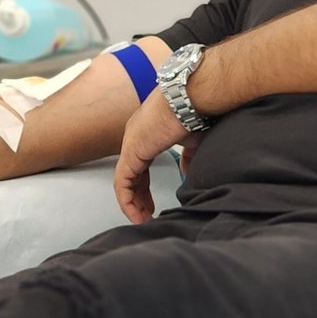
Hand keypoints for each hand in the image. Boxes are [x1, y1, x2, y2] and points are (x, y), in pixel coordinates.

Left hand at [113, 93, 198, 222]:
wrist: (191, 97)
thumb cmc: (194, 112)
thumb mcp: (193, 141)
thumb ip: (187, 158)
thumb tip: (187, 173)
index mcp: (147, 134)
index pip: (140, 165)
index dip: (145, 187)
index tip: (151, 203)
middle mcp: (134, 138)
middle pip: (131, 174)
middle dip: (138, 197)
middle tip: (145, 214)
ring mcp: (131, 144)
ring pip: (124, 180)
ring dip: (131, 202)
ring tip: (141, 219)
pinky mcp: (131, 152)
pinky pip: (122, 182)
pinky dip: (127, 200)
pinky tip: (136, 213)